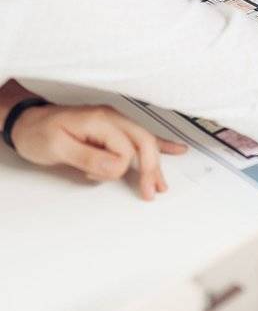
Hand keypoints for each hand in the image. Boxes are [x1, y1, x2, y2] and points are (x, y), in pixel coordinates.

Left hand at [12, 104, 187, 199]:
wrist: (27, 122)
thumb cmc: (38, 133)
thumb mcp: (58, 147)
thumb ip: (89, 156)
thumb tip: (118, 167)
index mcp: (101, 121)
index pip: (125, 149)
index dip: (116, 168)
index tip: (94, 175)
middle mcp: (113, 118)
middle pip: (144, 142)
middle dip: (151, 168)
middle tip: (152, 192)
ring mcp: (115, 122)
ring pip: (146, 142)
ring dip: (155, 164)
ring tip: (161, 185)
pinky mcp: (114, 129)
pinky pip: (141, 137)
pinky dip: (160, 145)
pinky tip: (176, 149)